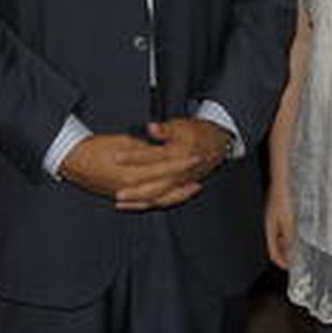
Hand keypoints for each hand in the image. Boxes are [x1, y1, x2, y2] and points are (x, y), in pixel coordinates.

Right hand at [59, 132, 202, 210]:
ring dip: (175, 196)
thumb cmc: (95, 148)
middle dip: (183, 184)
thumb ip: (145, 149)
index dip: (182, 164)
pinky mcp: (119, 196)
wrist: (72, 160)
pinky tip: (165, 199)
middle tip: (200, 179)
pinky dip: (157, 202)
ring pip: (156, 200)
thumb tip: (162, 150)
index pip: (165, 169)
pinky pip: (143, 204)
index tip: (196, 157)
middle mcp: (132, 188)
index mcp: (134, 173)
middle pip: (165, 189)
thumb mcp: (123, 142)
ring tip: (190, 190)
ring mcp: (126, 194)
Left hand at [116, 118, 231, 209]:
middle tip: (116, 190)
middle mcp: (179, 173)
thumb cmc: (196, 134)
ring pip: (157, 196)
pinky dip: (145, 204)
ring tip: (119, 199)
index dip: (133, 157)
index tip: (115, 156)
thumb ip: (165, 130)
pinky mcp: (177, 189)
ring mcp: (178, 184)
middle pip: (154, 184)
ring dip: (138, 199)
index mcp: (178, 155)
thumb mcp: (181, 126)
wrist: (216, 146)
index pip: (151, 156)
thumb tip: (152, 127)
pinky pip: (161, 201)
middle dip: (134, 189)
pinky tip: (128, 205)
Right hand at [264, 178, 294, 269]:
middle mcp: (269, 224)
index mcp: (269, 228)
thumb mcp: (289, 221)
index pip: (272, 251)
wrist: (281, 180)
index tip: (288, 267)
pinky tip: (294, 233)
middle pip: (274, 245)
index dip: (281, 261)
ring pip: (278, 237)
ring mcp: (272, 217)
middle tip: (292, 260)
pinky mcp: (277, 211)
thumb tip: (291, 251)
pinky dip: (287, 234)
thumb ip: (289, 237)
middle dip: (283, 254)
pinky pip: (281, 228)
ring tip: (295, 249)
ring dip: (285, 245)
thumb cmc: (283, 197)